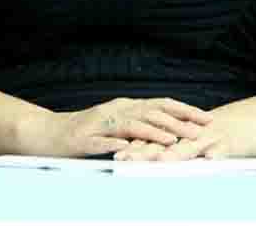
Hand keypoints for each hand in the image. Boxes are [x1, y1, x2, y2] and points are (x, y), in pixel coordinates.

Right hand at [42, 97, 207, 156]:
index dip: (185, 110)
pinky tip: (131, 151)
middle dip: (178, 120)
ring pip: (131, 124)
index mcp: (126, 106)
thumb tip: (169, 129)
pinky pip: (105, 141)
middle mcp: (117, 110)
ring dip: (154, 131)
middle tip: (201, 129)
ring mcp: (101, 122)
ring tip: (174, 140)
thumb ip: (139, 125)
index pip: (160, 104)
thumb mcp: (116, 125)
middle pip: (151, 112)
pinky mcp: (86, 137)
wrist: (48, 133)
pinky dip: (119, 145)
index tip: (207, 118)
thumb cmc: (85, 132)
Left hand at [113, 102, 255, 161]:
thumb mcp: (218, 139)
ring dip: (171, 154)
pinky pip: (225, 150)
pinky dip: (216, 155)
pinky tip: (207, 163)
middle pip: (168, 141)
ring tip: (152, 161)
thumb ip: (198, 148)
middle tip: (120, 157)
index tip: (118, 152)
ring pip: (191, 145)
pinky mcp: (238, 143)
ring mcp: (219, 136)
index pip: (160, 138)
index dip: (139, 145)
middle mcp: (201, 132)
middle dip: (143, 150)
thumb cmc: (249, 131)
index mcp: (194, 131)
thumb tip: (178, 160)